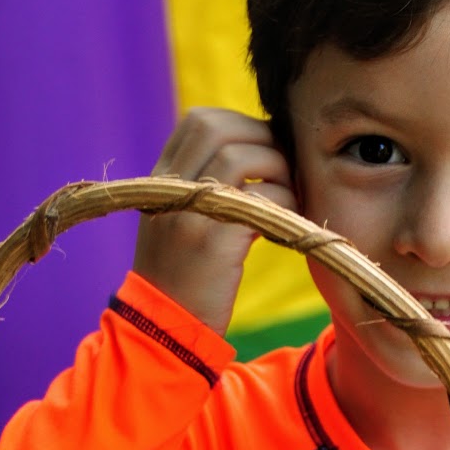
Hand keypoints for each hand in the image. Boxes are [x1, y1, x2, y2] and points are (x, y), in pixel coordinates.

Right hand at [134, 107, 296, 336]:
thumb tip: (255, 149)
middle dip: (263, 138)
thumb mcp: (178, 219)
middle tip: (283, 169)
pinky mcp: (214, 243)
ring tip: (288, 196)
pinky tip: (286, 224)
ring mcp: (190, 214)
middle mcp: (170, 189)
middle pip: (220, 129)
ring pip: (242, 157)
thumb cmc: (182, 275)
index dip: (242, 124)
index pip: (200, 120)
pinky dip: (285, 204)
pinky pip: (261, 200)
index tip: (265, 148)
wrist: (164, 328)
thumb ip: (202, 184)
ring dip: (278, 170)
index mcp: (161, 179)